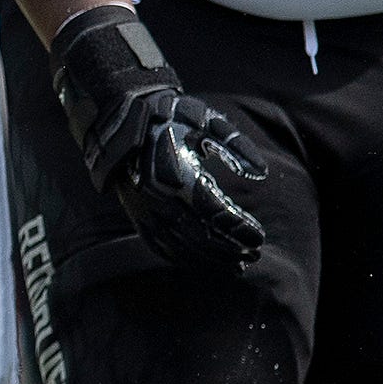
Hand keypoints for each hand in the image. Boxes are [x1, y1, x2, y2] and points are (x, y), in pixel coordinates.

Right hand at [49, 3, 267, 269]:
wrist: (120, 118)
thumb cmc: (170, 117)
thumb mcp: (206, 121)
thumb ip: (236, 146)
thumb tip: (261, 173)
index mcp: (178, 174)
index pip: (214, 212)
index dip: (238, 228)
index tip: (260, 237)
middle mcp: (160, 198)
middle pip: (200, 236)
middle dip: (229, 250)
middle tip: (254, 256)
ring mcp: (145, 210)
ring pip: (180, 246)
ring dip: (210, 260)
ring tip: (236, 267)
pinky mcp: (136, 215)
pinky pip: (159, 245)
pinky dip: (181, 259)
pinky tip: (200, 263)